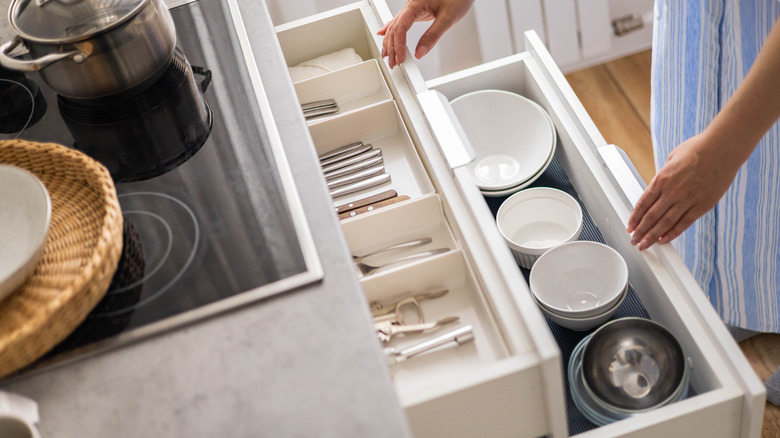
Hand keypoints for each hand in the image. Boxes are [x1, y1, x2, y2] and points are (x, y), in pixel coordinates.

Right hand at [377, 0, 473, 67]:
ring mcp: (412, 7)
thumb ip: (433, 36)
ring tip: (389, 56)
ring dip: (390, 41)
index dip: (398, 45)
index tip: (400, 58)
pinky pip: (400, 22)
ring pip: (394, 25)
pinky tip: (384, 35)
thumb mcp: (448, 18)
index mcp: (416, 3)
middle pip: (394, 28)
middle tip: (393, 62)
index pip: (401, 27)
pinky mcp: (415, 10)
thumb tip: (420, 52)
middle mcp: (410, 4)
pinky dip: (392, 30)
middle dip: (391, 47)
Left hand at [626, 132, 740, 249]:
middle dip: (640, 231)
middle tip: (634, 240)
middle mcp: (672, 191)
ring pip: (665, 223)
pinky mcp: (703, 205)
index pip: (643, 203)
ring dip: (652, 236)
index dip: (635, 217)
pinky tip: (664, 240)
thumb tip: (657, 185)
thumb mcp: (672, 158)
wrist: (723, 148)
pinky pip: (685, 223)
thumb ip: (664, 175)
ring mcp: (687, 199)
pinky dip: (673, 233)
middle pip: (651, 217)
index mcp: (662, 179)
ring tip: (644, 245)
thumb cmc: (698, 148)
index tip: (630, 226)